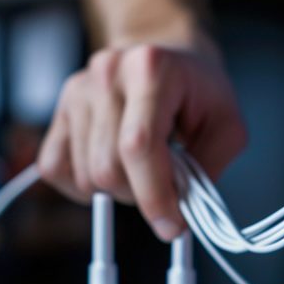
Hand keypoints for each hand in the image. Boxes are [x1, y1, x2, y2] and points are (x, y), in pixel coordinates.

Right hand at [38, 37, 245, 240]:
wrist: (168, 58)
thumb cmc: (199, 92)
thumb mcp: (228, 127)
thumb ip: (207, 169)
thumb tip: (178, 211)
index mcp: (151, 69)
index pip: (139, 146)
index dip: (154, 195)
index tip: (171, 225)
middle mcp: (107, 74)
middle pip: (107, 167)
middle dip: (139, 194)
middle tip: (165, 186)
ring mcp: (78, 90)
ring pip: (84, 175)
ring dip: (117, 190)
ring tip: (143, 169)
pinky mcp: (60, 109)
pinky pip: (55, 168)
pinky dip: (82, 185)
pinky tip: (112, 170)